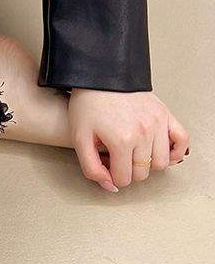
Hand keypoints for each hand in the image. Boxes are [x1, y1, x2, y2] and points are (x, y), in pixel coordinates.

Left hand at [68, 89, 188, 191]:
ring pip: (162, 163)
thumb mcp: (80, 139)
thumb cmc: (88, 106)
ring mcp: (158, 123)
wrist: (100, 77)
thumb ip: (92, 168)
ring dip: (148, 165)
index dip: (113, 177)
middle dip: (129, 172)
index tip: (106, 168)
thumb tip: (111, 186)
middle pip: (143, 173)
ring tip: (134, 156)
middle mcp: (144, 132)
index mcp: (122, 140)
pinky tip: (160, 152)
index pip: (124, 179)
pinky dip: (175, 151)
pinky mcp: (166, 114)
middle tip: (117, 161)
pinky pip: (182, 140)